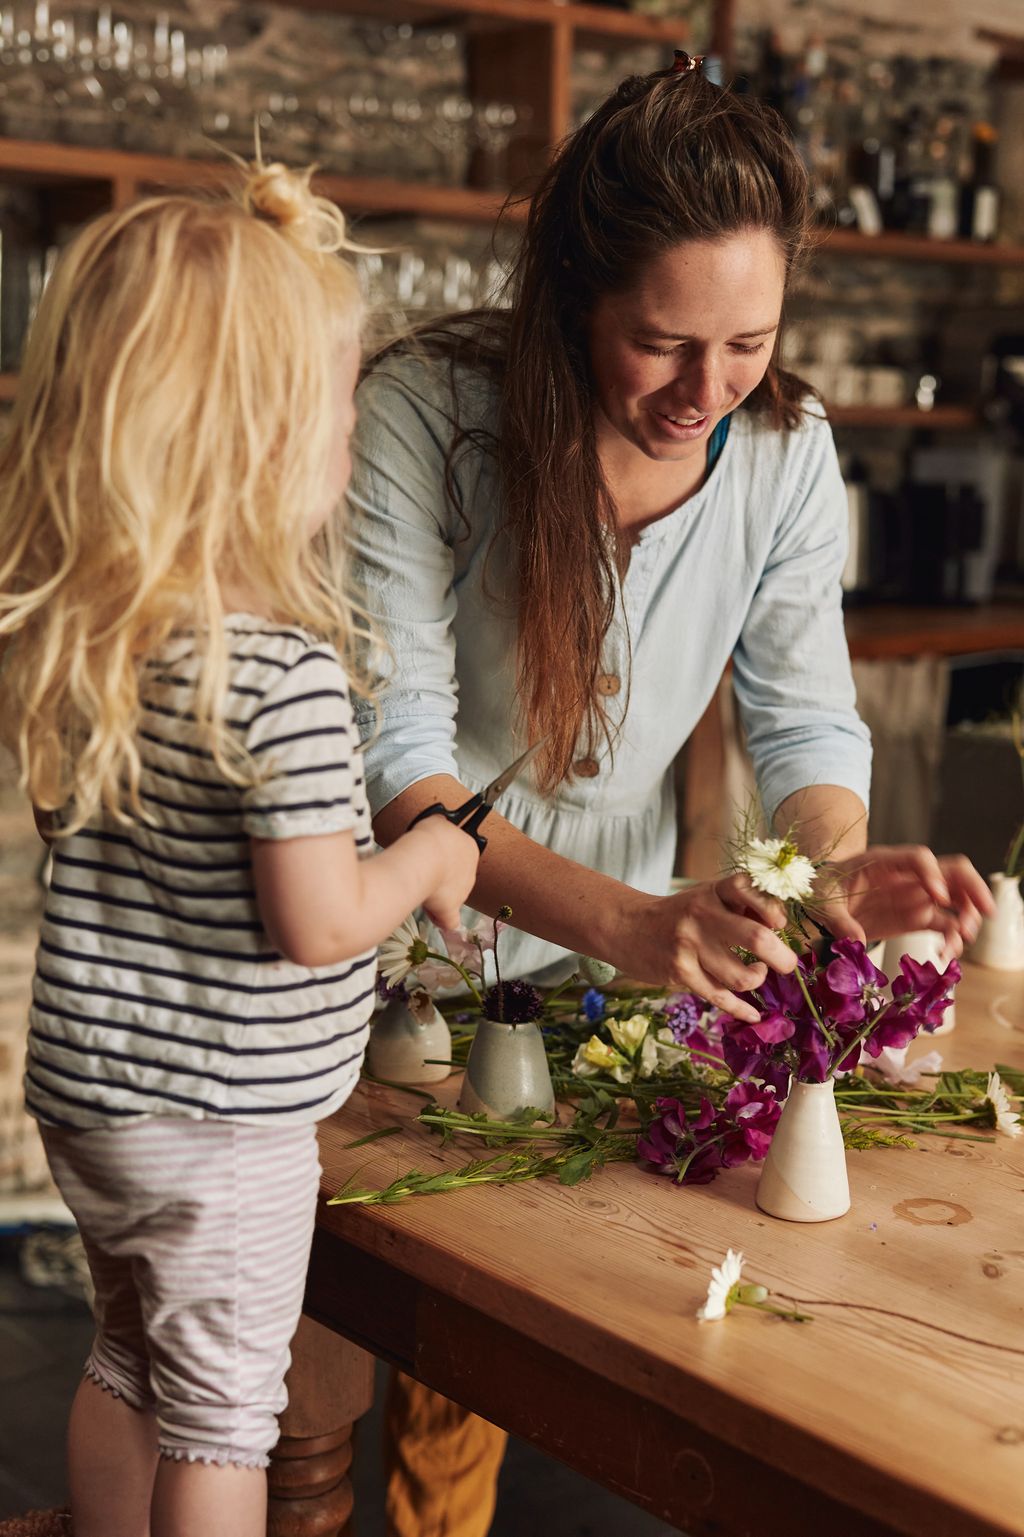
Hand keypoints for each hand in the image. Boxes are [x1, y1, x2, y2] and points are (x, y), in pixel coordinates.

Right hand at [417, 818, 481, 931]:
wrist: (425, 857)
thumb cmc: (428, 839)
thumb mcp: (435, 822)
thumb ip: (440, 826)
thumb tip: (439, 826)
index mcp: (470, 849)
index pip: (458, 856)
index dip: (443, 858)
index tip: (430, 857)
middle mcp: (470, 872)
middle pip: (455, 878)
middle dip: (440, 878)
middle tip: (422, 874)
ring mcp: (462, 892)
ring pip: (450, 897)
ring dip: (436, 896)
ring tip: (418, 889)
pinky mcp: (451, 909)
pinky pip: (449, 920)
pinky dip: (442, 921)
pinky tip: (435, 919)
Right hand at [611, 876, 796, 1023]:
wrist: (627, 926)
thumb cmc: (679, 913)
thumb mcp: (707, 897)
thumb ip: (741, 907)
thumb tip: (780, 928)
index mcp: (713, 891)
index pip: (751, 891)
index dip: (773, 910)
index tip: (779, 924)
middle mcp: (702, 915)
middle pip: (756, 938)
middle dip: (782, 957)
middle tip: (788, 964)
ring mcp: (690, 946)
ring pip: (740, 976)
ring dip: (757, 979)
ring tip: (756, 974)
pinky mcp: (681, 972)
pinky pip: (719, 997)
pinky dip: (740, 1009)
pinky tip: (753, 1014)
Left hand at [815, 846, 993, 957]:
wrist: (821, 902)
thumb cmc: (821, 892)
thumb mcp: (823, 903)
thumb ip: (839, 920)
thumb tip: (855, 940)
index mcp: (883, 862)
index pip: (919, 858)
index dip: (933, 875)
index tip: (939, 898)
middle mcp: (907, 876)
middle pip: (951, 871)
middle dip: (973, 888)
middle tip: (986, 911)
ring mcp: (915, 896)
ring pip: (956, 899)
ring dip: (967, 916)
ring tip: (962, 939)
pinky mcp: (916, 917)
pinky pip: (944, 925)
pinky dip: (952, 939)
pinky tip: (947, 955)